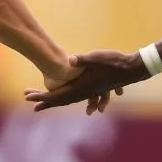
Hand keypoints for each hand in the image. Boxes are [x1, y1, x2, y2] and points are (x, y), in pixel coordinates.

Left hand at [25, 50, 146, 111]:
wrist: (131, 69)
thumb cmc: (114, 62)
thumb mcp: (97, 58)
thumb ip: (83, 60)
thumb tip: (69, 59)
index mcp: (82, 87)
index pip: (58, 95)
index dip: (43, 97)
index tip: (30, 98)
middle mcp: (84, 92)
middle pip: (60, 100)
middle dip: (45, 101)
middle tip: (29, 101)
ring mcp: (89, 91)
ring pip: (68, 100)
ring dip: (54, 101)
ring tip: (42, 103)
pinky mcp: (93, 89)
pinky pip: (76, 97)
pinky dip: (66, 98)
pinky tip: (64, 99)